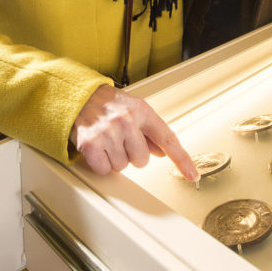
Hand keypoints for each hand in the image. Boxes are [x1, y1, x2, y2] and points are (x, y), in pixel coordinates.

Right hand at [70, 84, 197, 181]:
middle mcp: (126, 120)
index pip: (167, 139)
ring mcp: (108, 132)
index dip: (181, 159)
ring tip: (106, 139)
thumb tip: (163, 152)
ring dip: (115, 158)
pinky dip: (101, 163)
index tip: (192, 175)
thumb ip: (150, 131)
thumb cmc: (108, 104)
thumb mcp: (133, 109)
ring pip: (122, 167)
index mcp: (141, 111)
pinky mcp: (91, 144)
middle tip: (119, 139)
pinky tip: (97, 147)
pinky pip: (105, 169)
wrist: (78, 96)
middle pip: (142, 161)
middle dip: (131, 154)